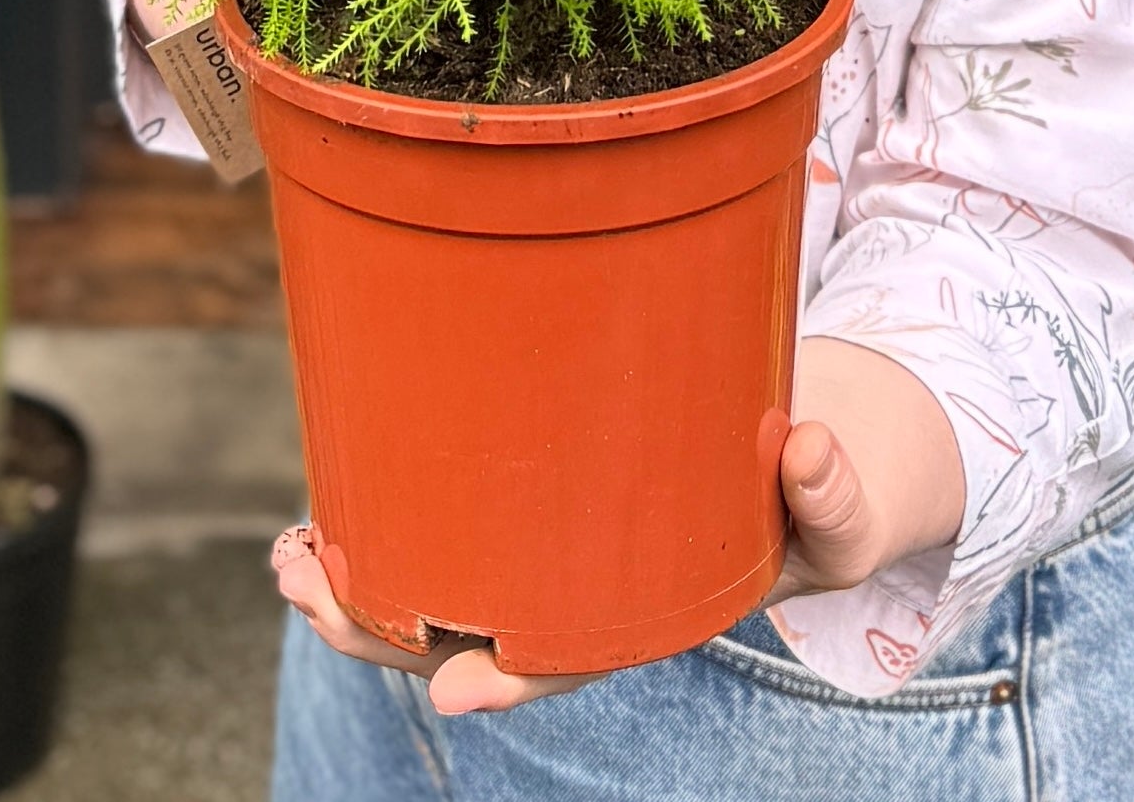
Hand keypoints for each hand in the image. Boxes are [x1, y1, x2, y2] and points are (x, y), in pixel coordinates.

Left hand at [268, 338, 963, 716]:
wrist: (808, 460)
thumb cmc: (814, 502)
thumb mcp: (842, 515)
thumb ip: (835, 498)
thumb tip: (814, 449)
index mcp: (649, 610)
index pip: (569, 655)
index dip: (510, 672)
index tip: (456, 684)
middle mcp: (585, 593)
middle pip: (474, 631)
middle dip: (384, 624)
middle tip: (312, 587)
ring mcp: (546, 551)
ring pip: (439, 588)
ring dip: (359, 581)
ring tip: (292, 557)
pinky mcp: (523, 496)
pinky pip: (442, 526)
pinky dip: (381, 524)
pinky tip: (326, 510)